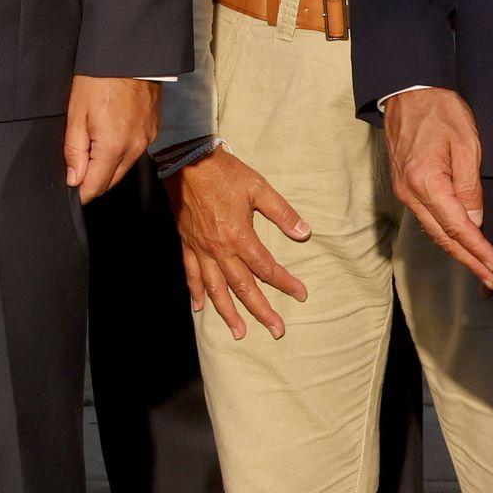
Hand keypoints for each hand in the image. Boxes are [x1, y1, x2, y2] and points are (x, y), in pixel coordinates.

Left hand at [64, 76, 160, 202]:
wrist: (130, 54)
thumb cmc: (100, 79)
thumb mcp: (77, 113)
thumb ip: (74, 150)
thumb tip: (74, 179)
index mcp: (114, 147)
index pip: (97, 187)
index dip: (81, 191)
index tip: (71, 188)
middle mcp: (135, 148)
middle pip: (112, 180)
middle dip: (94, 179)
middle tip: (78, 164)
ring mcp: (148, 139)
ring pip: (125, 166)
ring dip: (109, 163)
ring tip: (93, 142)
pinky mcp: (154, 130)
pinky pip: (136, 150)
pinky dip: (123, 149)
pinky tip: (111, 132)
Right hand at [170, 147, 312, 339]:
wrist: (187, 160)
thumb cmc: (225, 172)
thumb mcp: (258, 187)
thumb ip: (282, 212)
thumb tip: (304, 233)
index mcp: (239, 236)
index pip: (266, 268)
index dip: (285, 283)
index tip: (301, 294)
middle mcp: (220, 249)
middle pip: (243, 287)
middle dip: (261, 310)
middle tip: (276, 330)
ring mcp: (201, 248)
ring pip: (216, 287)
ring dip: (228, 312)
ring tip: (239, 332)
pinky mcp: (187, 243)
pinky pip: (191, 273)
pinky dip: (195, 291)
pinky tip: (200, 308)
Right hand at [384, 88, 492, 289]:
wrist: (408, 91)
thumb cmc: (440, 111)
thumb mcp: (466, 145)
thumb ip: (469, 186)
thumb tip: (474, 221)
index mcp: (426, 181)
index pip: (456, 226)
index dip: (477, 249)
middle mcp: (410, 191)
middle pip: (442, 236)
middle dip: (468, 260)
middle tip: (491, 279)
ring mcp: (403, 190)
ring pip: (432, 230)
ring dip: (457, 250)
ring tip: (480, 267)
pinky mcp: (403, 186)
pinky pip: (426, 218)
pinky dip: (444, 234)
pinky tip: (459, 242)